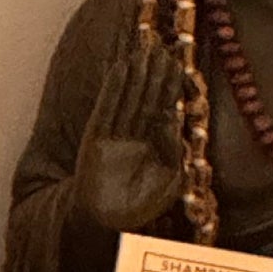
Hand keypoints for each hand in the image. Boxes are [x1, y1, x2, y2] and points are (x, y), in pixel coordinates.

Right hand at [75, 41, 184, 231]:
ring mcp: (113, 135)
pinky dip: (113, 88)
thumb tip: (174, 117)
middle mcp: (133, 136)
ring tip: (143, 50)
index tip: (177, 62)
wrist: (108, 224)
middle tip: (161, 47)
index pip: (161, 107)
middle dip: (153, 73)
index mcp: (151, 145)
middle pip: (144, 97)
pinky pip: (107, 107)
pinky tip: (120, 69)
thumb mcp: (170, 179)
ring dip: (135, 74)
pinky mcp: (95, 138)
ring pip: (127, 98)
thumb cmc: (140, 208)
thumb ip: (173, 149)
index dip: (168, 85)